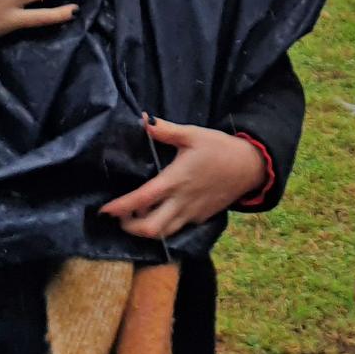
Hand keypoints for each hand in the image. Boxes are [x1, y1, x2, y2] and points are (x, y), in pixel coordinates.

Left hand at [100, 118, 267, 239]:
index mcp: (176, 180)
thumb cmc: (220, 148)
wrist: (250, 166)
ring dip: (146, 230)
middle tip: (121, 217)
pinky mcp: (201, 218)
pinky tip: (160, 213)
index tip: (104, 210)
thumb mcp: (193, 134)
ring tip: (138, 216)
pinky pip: (178, 228)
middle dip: (131, 227)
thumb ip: (166, 131)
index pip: (142, 200)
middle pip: (151, 229)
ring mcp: (192, 213)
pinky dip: (164, 226)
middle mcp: (182, 202)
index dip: (120, 208)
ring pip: (164, 233)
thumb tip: (144, 120)